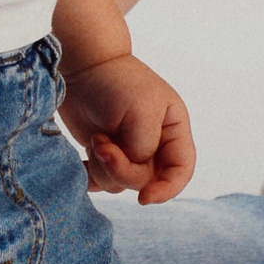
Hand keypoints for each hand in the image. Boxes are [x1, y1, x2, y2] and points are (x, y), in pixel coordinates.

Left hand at [58, 53, 193, 204]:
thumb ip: (144, 147)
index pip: (181, 171)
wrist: (82, 65)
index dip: (168, 189)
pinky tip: (84, 157)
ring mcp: (128, 151)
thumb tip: (134, 167)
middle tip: (101, 143)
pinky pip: (100, 180)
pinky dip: (90, 174)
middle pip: (146, 180)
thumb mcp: (141, 111)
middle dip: (121, 168)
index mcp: (173, 130)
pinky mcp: (104, 154)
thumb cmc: (117, 82)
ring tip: (95, 138)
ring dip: (103, 167)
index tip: (145, 198)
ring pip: (121, 183)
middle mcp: (155, 144)